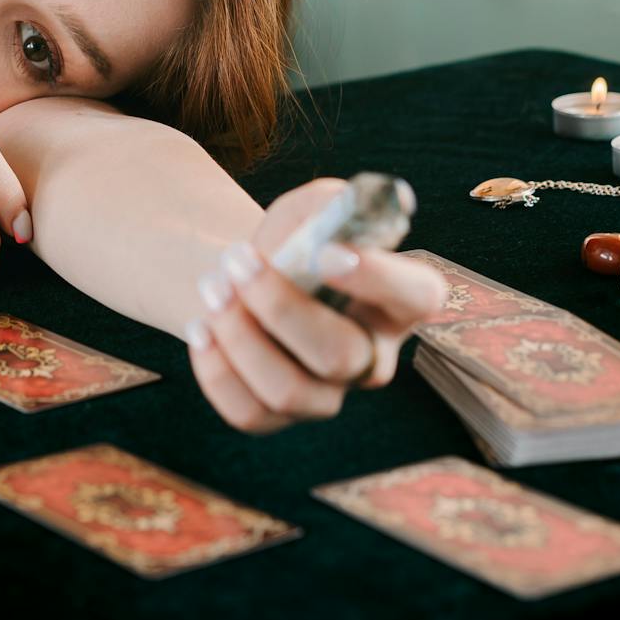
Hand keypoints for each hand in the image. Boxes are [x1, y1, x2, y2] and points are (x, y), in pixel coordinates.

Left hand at [185, 178, 445, 432]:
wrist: (246, 276)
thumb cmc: (292, 240)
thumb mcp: (311, 210)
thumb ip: (330, 206)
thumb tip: (348, 206)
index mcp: (396, 301)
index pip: (417, 296)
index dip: (378, 279)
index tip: (326, 252)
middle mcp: (371, 356)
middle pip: (340, 356)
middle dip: (280, 307)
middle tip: (236, 261)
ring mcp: (327, 394)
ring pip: (290, 392)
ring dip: (239, 337)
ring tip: (212, 287)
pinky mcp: (278, 414)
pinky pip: (249, 413)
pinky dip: (216, 371)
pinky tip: (202, 328)